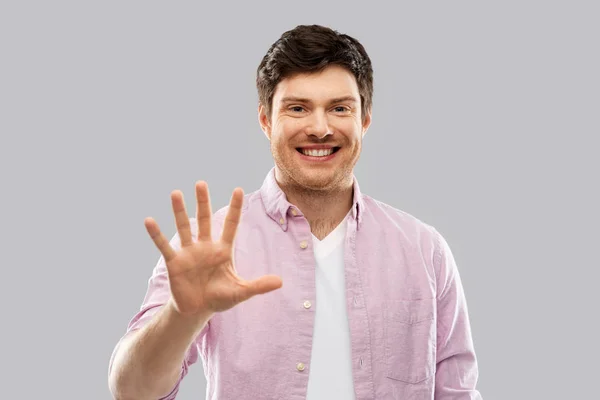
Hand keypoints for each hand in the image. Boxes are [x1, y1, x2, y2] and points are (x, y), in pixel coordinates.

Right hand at [144, 182, 282, 315]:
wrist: (197, 310)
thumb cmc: (219, 298)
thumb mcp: (240, 291)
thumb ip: (258, 285)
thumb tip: (280, 282)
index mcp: (223, 250)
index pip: (231, 224)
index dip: (235, 208)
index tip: (238, 189)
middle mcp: (205, 246)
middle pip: (205, 219)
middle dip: (203, 202)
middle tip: (201, 183)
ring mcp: (189, 252)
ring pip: (184, 227)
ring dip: (179, 211)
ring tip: (175, 193)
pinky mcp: (174, 262)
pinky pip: (164, 245)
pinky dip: (156, 234)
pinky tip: (149, 220)